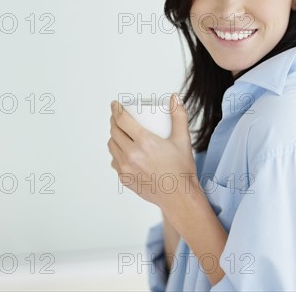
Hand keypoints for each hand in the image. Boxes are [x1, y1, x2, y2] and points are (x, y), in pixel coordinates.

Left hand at [108, 93, 198, 209]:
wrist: (179, 197)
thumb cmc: (182, 168)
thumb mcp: (183, 139)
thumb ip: (179, 116)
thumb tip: (174, 97)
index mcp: (145, 142)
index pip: (122, 120)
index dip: (116, 110)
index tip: (115, 104)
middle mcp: (132, 155)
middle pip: (115, 132)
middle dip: (114, 121)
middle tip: (119, 116)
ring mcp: (126, 168)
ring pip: (112, 146)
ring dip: (114, 136)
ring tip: (119, 131)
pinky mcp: (125, 179)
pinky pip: (115, 161)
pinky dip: (116, 152)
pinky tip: (122, 150)